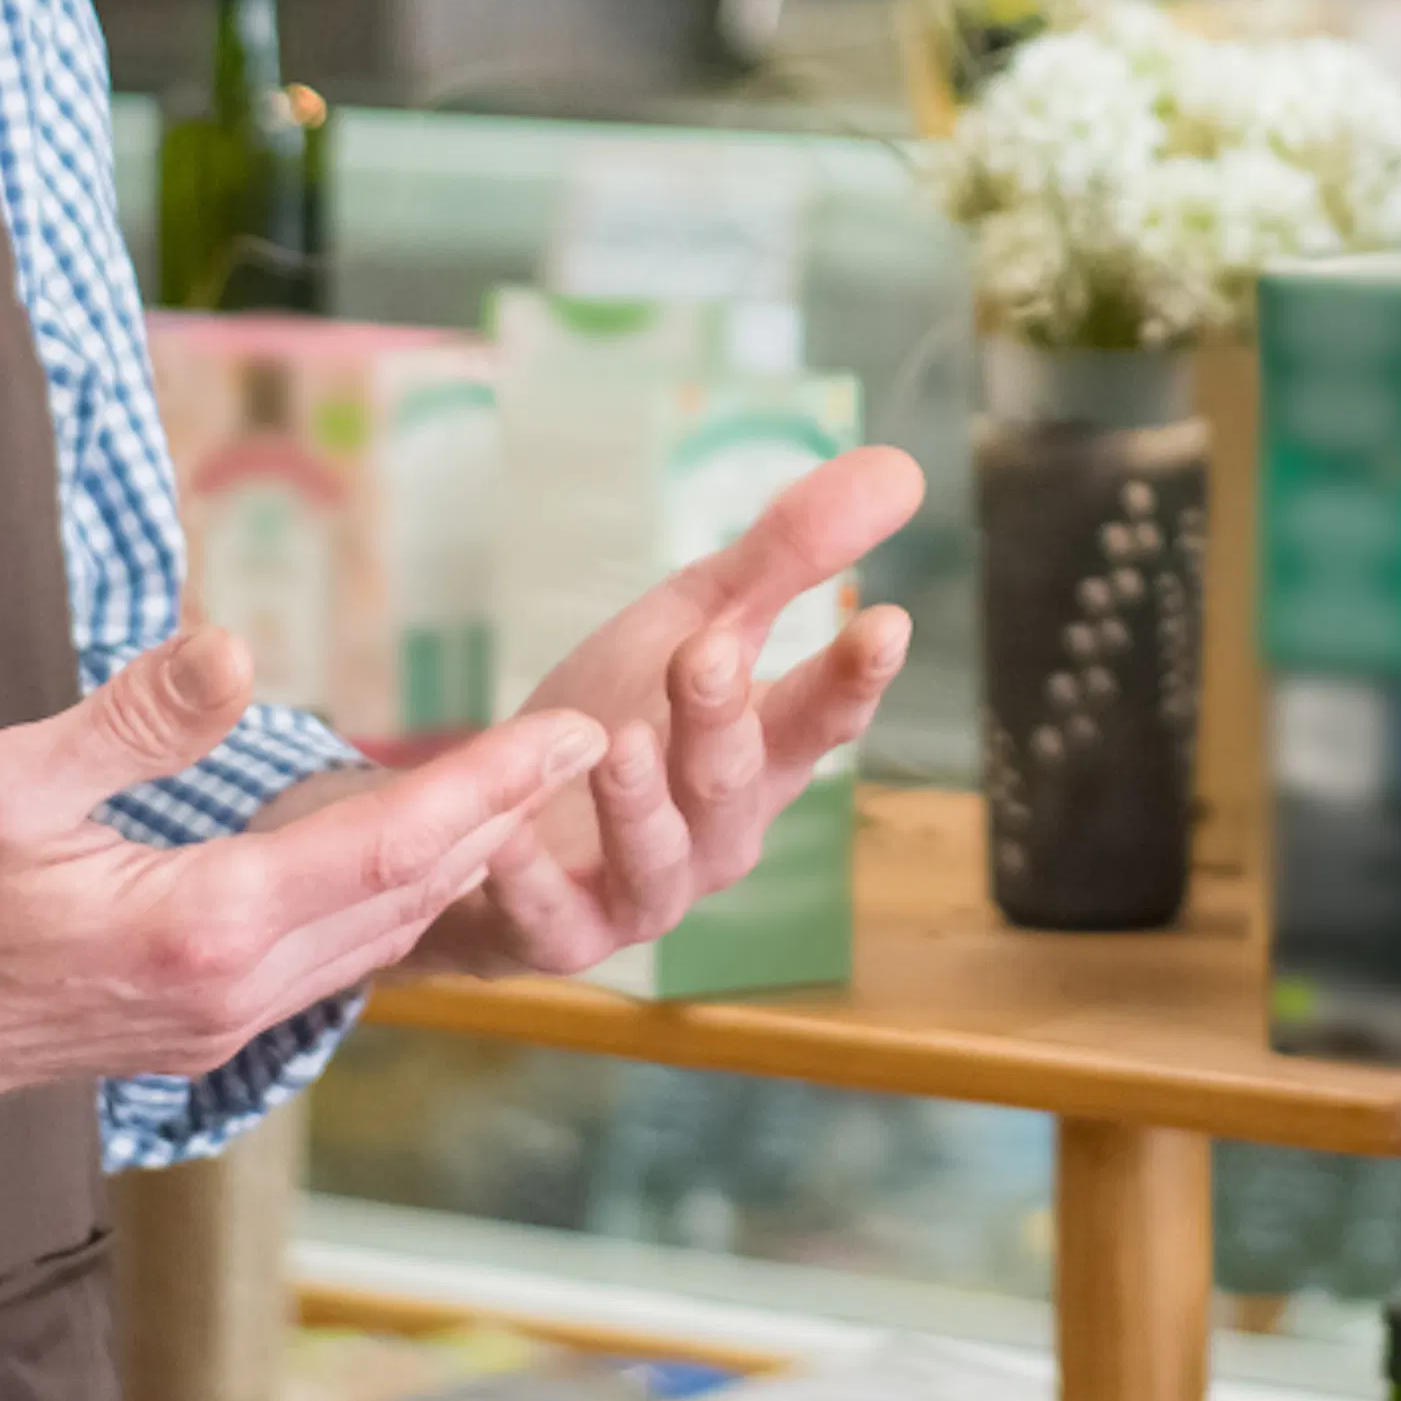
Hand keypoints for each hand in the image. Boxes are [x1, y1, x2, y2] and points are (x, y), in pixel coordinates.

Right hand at [0, 633, 606, 1157]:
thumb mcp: (2, 785)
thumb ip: (130, 722)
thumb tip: (240, 651)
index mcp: (202, 923)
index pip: (388, 846)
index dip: (488, 785)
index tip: (570, 729)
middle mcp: (235, 987)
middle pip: (408, 898)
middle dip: (503, 819)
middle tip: (588, 745)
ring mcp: (220, 1018)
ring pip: (376, 938)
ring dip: (454, 865)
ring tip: (521, 794)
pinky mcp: (195, 1023)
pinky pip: (329, 959)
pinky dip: (388, 901)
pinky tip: (401, 862)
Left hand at [389, 443, 923, 982]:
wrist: (500, 816)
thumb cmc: (619, 715)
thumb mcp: (692, 621)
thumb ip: (785, 556)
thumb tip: (900, 467)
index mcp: (759, 757)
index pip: (820, 717)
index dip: (853, 677)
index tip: (884, 621)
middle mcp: (715, 835)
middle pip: (733, 783)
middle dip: (722, 720)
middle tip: (706, 652)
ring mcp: (642, 890)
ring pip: (657, 860)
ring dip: (641, 804)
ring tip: (621, 740)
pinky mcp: (559, 932)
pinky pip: (549, 918)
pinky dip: (527, 880)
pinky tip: (503, 832)